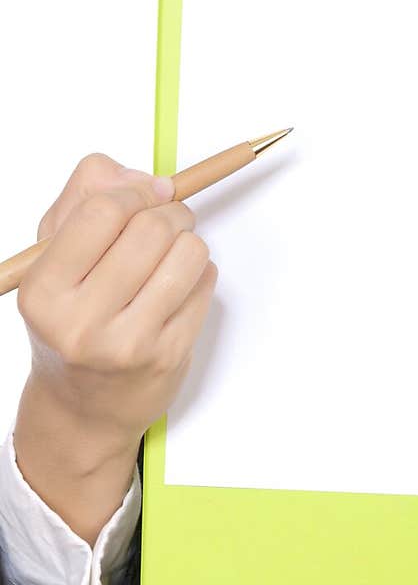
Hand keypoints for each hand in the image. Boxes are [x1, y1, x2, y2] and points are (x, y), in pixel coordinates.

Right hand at [13, 154, 217, 541]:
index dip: (133, 190)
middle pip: (151, 228)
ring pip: (189, 253)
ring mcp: (131, 343)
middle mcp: (83, 322)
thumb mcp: (52, 258)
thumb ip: (82, 200)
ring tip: (171, 254)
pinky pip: (207, 283)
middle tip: (166, 219)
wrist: (83, 408)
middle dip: (169, 212)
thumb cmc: (69, 324)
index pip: (102, 212)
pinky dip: (199, 273)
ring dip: (188, 241)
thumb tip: (141, 176)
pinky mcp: (170, 355)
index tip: (144, 192)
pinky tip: (176, 287)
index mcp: (43, 292)